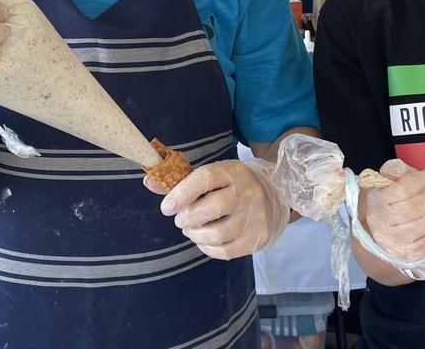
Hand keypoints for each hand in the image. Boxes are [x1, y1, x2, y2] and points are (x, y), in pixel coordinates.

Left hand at [153, 159, 290, 259]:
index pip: (204, 179)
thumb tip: (149, 183)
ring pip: (216, 234)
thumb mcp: (213, 175)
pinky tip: (204, 241)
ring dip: (195, 235)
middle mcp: (246, 194)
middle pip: (211, 209)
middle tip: (181, 219)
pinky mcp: (257, 238)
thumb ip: (180, 180)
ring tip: (192, 229)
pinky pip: (225, 251)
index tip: (166, 207)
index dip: (181, 194)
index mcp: (232, 172)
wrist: (275, 194)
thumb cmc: (233, 184)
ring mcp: (254, 218)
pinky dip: (207, 249)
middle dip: (187, 218)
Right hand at [362, 160, 424, 263]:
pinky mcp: (408, 254)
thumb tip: (399, 167)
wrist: (381, 233)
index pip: (400, 189)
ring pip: (421, 227)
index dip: (421, 180)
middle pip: (412, 209)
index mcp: (377, 201)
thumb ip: (394, 172)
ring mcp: (395, 241)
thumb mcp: (389, 184)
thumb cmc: (390, 203)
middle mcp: (382, 223)